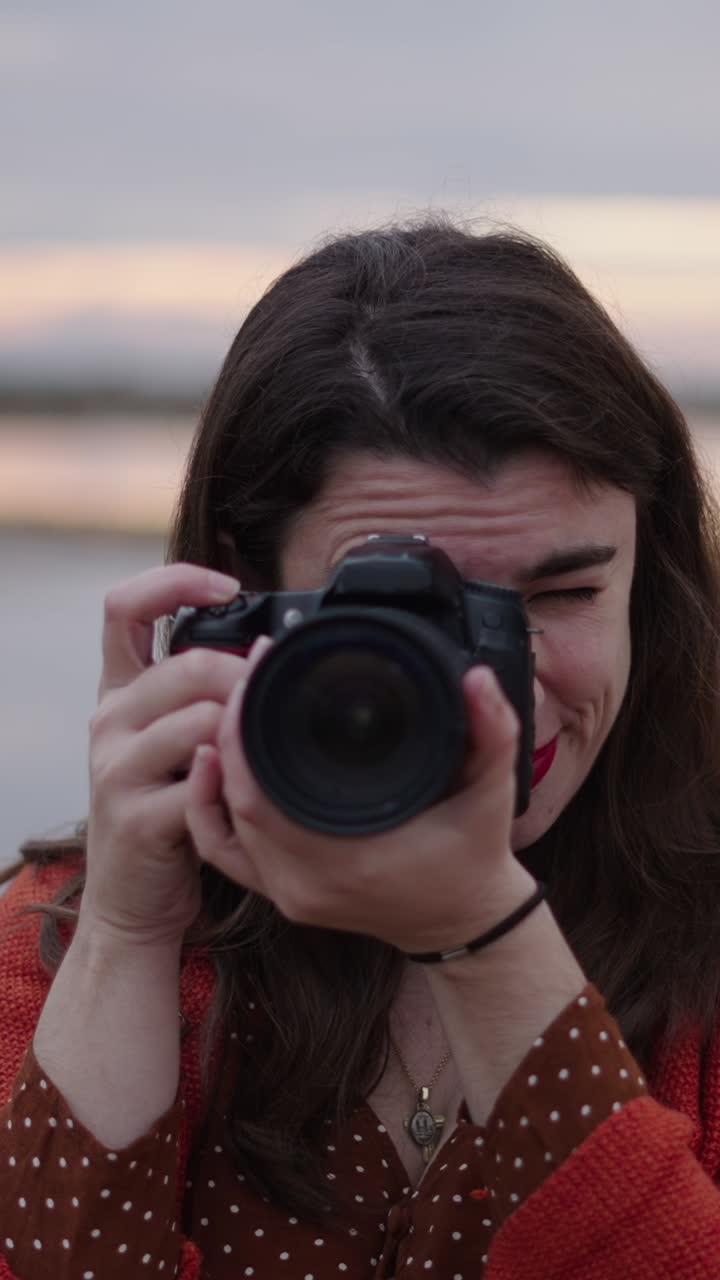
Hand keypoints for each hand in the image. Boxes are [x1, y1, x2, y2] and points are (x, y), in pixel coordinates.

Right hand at [80, 563, 246, 946]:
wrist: (132, 900)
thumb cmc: (170, 811)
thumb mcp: (173, 743)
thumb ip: (199, 694)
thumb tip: (264, 647)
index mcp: (118, 693)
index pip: (123, 607)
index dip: (175, 582)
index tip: (227, 586)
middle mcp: (108, 721)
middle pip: (187, 664)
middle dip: (246, 676)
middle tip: (276, 698)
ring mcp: (116, 768)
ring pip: (200, 719)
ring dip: (247, 731)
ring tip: (264, 749)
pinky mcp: (137, 816)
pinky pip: (203, 782)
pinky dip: (235, 783)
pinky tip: (245, 791)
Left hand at [185, 659, 523, 954]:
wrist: (464, 919)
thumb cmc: (474, 856)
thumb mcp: (494, 792)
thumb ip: (494, 732)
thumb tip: (477, 679)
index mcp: (349, 858)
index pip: (260, 790)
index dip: (243, 729)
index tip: (256, 674)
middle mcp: (308, 882)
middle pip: (235, 800)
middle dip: (231, 731)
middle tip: (246, 674)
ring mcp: (290, 893)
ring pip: (226, 823)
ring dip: (221, 764)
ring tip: (233, 706)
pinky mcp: (285, 895)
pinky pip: (227, 853)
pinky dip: (211, 811)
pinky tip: (209, 768)